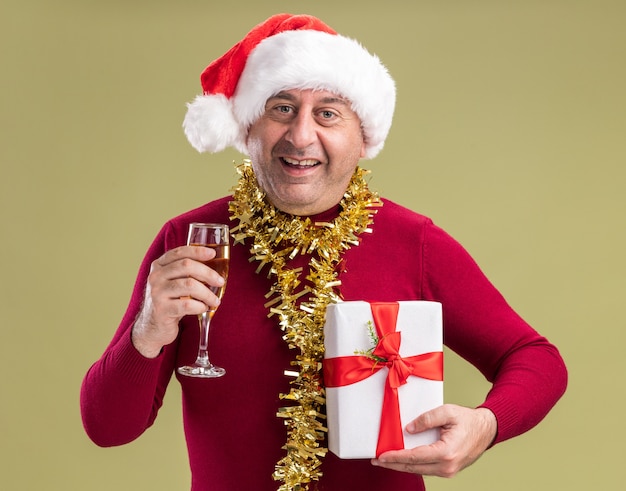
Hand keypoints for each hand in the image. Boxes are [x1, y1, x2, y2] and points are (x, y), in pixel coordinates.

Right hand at [131, 245, 225, 357]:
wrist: (153, 327)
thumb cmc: (169, 301)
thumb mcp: (173, 282)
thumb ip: (186, 272)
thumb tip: (215, 264)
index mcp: (158, 266)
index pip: (179, 252)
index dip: (197, 251)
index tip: (213, 254)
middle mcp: (155, 276)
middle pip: (186, 266)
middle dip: (208, 273)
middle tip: (220, 282)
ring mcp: (157, 293)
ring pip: (189, 285)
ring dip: (207, 293)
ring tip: (215, 301)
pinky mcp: (162, 310)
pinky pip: (187, 305)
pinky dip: (200, 306)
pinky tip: (204, 308)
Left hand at [371, 404, 496, 477]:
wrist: (486, 430)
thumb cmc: (468, 420)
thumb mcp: (447, 412)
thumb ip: (426, 419)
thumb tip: (408, 429)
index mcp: (446, 452)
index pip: (414, 457)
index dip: (395, 457)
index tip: (381, 456)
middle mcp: (447, 466)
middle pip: (413, 468)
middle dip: (393, 464)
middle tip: (377, 460)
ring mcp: (448, 471)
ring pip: (419, 470)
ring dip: (402, 466)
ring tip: (386, 460)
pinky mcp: (448, 470)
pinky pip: (426, 469)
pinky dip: (413, 465)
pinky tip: (403, 460)